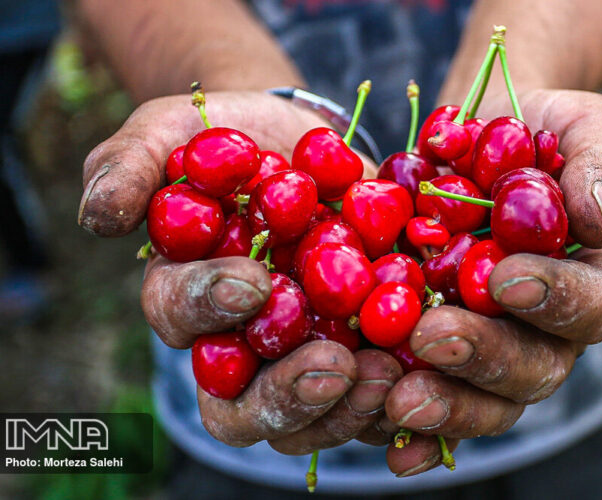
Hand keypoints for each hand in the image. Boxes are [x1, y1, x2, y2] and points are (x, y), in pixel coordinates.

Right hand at [79, 91, 400, 452]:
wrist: (305, 144)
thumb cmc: (231, 140)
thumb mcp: (175, 133)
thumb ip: (132, 165)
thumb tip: (97, 216)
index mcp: (190, 299)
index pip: (182, 320)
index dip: (208, 306)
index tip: (250, 282)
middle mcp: (244, 345)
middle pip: (244, 405)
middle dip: (284, 394)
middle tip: (331, 367)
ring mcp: (305, 353)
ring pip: (312, 416)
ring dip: (347, 407)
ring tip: (387, 374)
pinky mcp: (362, 349)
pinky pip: (376, 397)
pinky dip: (401, 400)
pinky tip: (426, 382)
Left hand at [382, 89, 601, 475]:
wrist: (471, 140)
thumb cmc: (534, 130)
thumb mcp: (580, 125)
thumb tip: (600, 221)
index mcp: (590, 280)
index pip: (590, 304)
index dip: (553, 297)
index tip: (504, 279)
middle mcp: (545, 330)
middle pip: (533, 368)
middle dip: (484, 357)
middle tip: (433, 336)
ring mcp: (490, 347)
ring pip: (484, 399)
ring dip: (444, 404)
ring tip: (396, 395)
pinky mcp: (438, 353)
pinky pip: (433, 398)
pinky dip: (413, 429)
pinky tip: (387, 441)